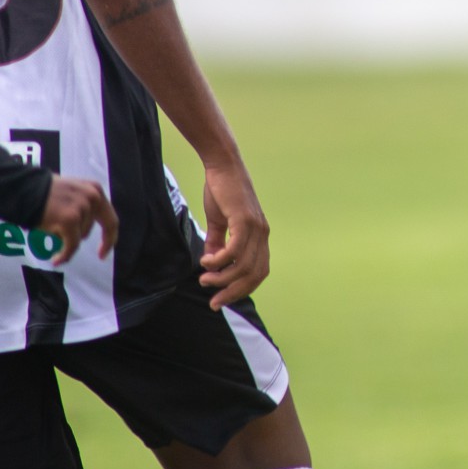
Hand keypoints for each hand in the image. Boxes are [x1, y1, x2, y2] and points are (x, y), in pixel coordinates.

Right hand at [37, 176, 118, 264]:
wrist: (22, 189)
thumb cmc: (44, 193)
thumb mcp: (72, 192)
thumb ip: (83, 205)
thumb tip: (86, 227)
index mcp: (95, 190)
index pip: (109, 219)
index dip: (109, 239)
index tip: (103, 253)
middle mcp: (92, 197)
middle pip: (90, 229)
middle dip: (77, 235)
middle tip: (62, 237)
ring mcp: (82, 208)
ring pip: (78, 236)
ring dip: (65, 236)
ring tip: (48, 225)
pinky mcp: (70, 219)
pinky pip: (71, 246)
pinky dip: (64, 255)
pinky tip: (56, 260)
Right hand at [199, 162, 269, 309]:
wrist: (223, 166)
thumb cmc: (221, 193)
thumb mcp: (219, 223)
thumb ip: (216, 243)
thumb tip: (211, 263)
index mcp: (260, 237)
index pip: (259, 272)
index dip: (243, 289)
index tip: (223, 299)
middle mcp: (263, 234)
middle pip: (254, 275)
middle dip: (234, 292)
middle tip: (214, 302)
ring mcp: (256, 227)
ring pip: (243, 266)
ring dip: (222, 278)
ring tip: (204, 279)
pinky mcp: (245, 220)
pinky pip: (234, 250)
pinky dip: (219, 260)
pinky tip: (206, 262)